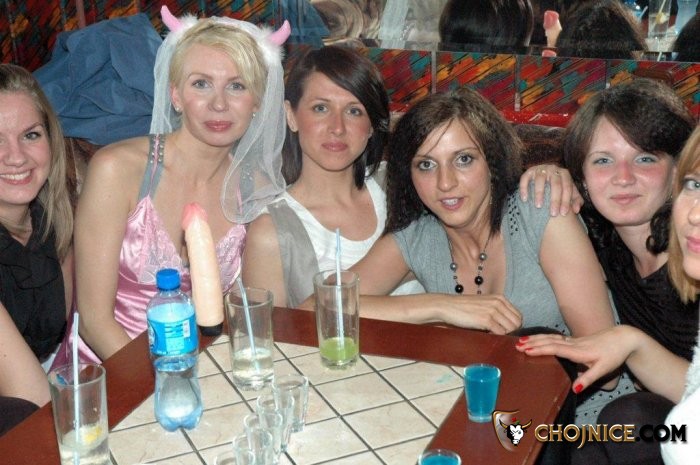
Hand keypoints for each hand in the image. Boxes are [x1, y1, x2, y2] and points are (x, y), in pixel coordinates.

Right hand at [441, 294, 521, 334]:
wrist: (448, 306)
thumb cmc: (464, 307)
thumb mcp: (484, 303)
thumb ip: (497, 310)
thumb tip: (509, 324)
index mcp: (500, 298)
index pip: (518, 315)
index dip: (513, 325)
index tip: (504, 329)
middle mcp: (498, 303)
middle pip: (517, 323)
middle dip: (510, 331)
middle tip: (498, 333)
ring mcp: (493, 311)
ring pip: (510, 329)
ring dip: (503, 334)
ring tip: (491, 333)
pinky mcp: (486, 320)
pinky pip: (500, 333)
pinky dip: (495, 336)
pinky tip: (486, 333)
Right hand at [514, 326, 634, 392]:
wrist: (623, 338)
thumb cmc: (614, 354)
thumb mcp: (604, 369)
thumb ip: (588, 378)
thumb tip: (574, 389)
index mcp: (579, 351)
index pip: (555, 348)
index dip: (540, 349)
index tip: (526, 350)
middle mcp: (573, 344)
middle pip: (549, 341)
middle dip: (532, 342)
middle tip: (516, 345)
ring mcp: (573, 340)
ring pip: (551, 337)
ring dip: (535, 338)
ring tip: (521, 340)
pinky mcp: (574, 340)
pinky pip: (555, 337)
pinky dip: (543, 337)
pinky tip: (537, 339)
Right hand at [519, 164, 582, 215]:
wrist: (546, 175)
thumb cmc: (559, 188)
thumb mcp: (569, 193)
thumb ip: (576, 201)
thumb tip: (576, 210)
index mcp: (565, 173)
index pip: (567, 187)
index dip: (566, 201)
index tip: (563, 214)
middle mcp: (553, 169)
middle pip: (555, 184)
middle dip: (555, 200)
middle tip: (553, 214)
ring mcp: (540, 169)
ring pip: (540, 180)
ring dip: (539, 194)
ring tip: (538, 207)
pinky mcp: (529, 171)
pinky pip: (525, 179)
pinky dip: (524, 189)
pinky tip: (525, 199)